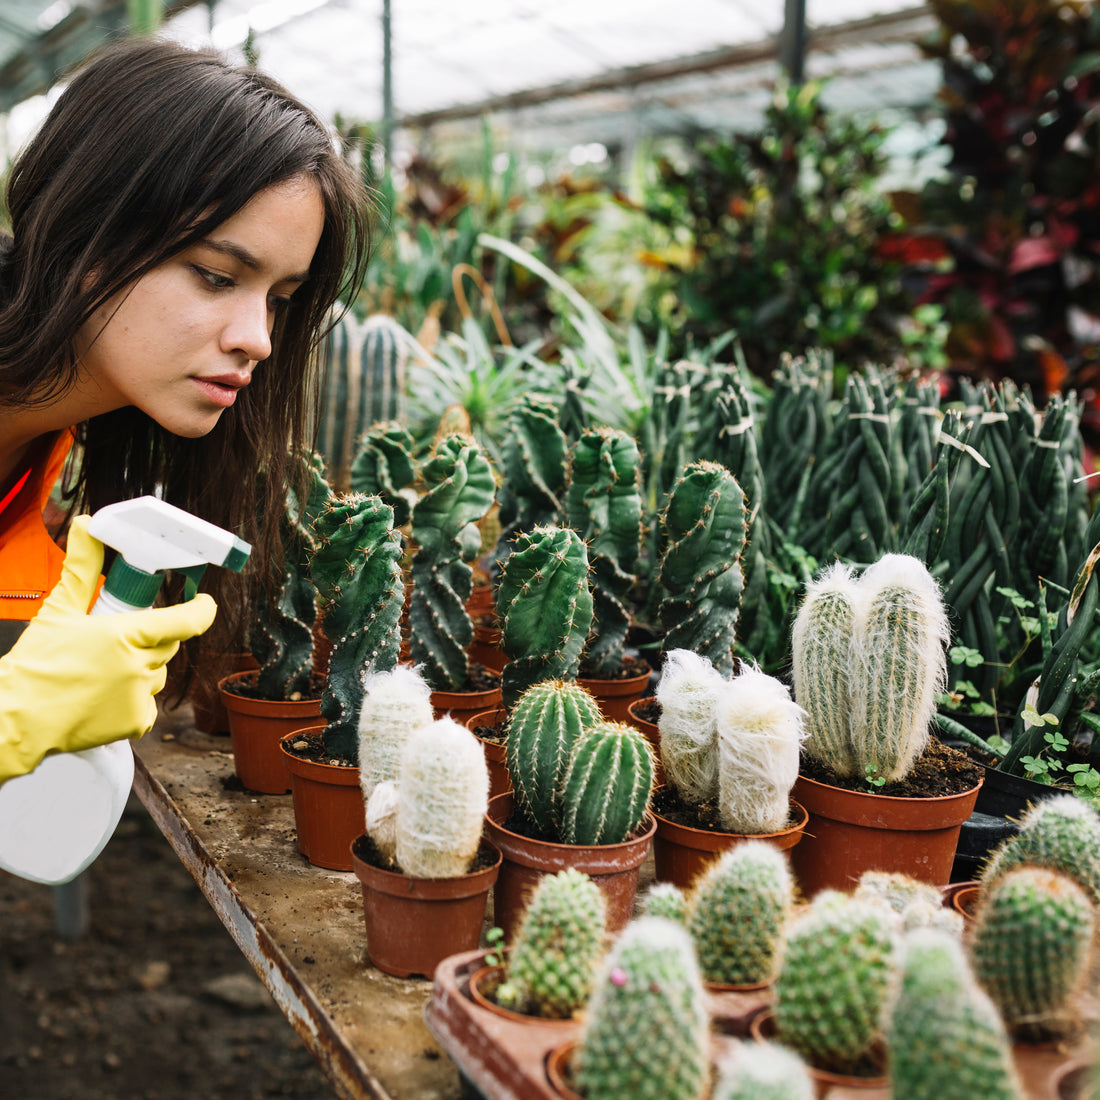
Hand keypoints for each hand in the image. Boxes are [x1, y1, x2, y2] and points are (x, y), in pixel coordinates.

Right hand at [0, 515, 216, 782]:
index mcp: (126, 635)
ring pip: (158, 674)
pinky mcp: (137, 721)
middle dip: (152, 638)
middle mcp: (139, 666)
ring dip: (142, 668)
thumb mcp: (59, 610)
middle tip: (119, 639)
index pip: (187, 620)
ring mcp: (140, 696)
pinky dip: (132, 698)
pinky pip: (147, 703)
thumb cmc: (36, 665)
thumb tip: (87, 525)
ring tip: (102, 671)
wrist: (17, 719)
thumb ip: (83, 566)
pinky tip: (103, 696)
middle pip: (169, 645)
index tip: (203, 600)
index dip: (202, 608)